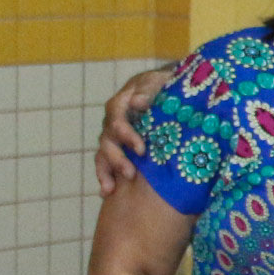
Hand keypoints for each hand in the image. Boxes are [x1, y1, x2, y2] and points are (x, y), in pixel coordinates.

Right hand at [94, 66, 172, 195]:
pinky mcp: (119, 148)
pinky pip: (105, 163)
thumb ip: (148, 90)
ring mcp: (114, 135)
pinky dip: (104, 177)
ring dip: (108, 170)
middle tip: (131, 173)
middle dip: (117, 158)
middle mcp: (114, 120)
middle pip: (108, 139)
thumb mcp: (160, 82)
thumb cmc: (166, 86)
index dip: (126, 134)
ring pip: (103, 153)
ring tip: (112, 188)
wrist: (170, 91)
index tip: (141, 149)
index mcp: (122, 102)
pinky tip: (106, 192)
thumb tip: (136, 102)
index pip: (116, 117)